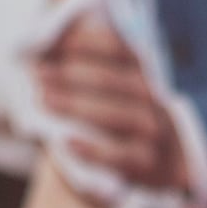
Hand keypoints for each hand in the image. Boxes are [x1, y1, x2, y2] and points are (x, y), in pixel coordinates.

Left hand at [31, 9, 187, 191]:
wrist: (168, 164)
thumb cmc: (124, 124)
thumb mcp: (115, 94)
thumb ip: (88, 77)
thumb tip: (41, 62)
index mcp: (141, 74)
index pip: (119, 50)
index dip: (88, 43)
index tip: (55, 43)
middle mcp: (150, 98)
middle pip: (111, 81)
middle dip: (71, 74)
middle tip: (38, 74)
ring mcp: (152, 131)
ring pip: (114, 115)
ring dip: (76, 105)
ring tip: (45, 99)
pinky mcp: (147, 163)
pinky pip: (119, 155)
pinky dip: (92, 149)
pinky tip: (66, 142)